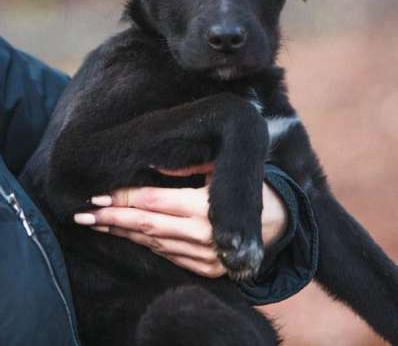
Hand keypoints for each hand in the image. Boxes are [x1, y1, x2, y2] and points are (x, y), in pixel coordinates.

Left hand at [74, 164, 287, 277]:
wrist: (281, 222)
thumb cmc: (248, 186)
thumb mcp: (222, 169)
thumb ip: (188, 166)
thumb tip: (154, 163)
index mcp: (205, 207)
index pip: (153, 202)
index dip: (124, 199)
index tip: (98, 197)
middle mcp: (202, 235)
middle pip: (146, 226)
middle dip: (113, 220)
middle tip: (83, 215)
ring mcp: (205, 256)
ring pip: (154, 244)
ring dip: (124, 235)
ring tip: (98, 224)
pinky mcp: (208, 269)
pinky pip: (169, 257)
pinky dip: (147, 246)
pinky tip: (130, 237)